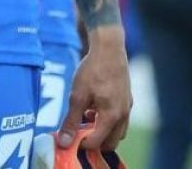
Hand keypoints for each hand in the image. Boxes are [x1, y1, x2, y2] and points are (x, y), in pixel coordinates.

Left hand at [58, 28, 130, 152]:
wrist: (108, 48)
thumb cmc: (93, 70)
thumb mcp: (77, 96)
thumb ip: (71, 121)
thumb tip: (63, 142)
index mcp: (112, 117)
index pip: (97, 143)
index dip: (81, 144)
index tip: (70, 138)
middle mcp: (123, 115)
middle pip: (111, 142)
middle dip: (95, 142)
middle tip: (79, 133)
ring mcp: (127, 107)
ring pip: (117, 131)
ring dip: (103, 131)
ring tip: (86, 118)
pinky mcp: (127, 98)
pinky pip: (120, 118)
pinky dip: (108, 120)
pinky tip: (95, 106)